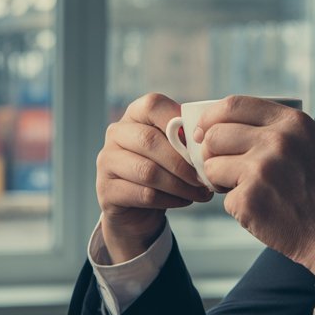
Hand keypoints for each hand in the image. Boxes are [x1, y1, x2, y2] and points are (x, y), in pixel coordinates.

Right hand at [96, 93, 213, 261]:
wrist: (136, 209)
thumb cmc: (162, 171)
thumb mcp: (171, 149)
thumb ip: (184, 139)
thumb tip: (207, 140)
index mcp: (134, 116)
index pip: (152, 105)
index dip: (177, 118)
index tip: (199, 139)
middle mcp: (116, 135)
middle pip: (149, 140)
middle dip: (182, 161)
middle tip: (204, 177)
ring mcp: (107, 162)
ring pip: (148, 171)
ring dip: (180, 184)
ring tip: (200, 193)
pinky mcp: (107, 191)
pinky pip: (144, 195)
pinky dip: (171, 199)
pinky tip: (184, 201)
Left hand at [196, 96, 314, 278]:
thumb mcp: (314, 145)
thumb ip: (279, 131)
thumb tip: (232, 125)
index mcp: (292, 122)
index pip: (233, 105)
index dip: (211, 118)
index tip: (203, 130)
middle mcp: (275, 141)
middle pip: (215, 136)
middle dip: (213, 154)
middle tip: (223, 169)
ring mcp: (261, 170)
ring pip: (213, 168)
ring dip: (222, 183)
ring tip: (251, 192)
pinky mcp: (249, 200)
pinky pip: (226, 200)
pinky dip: (240, 209)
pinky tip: (265, 213)